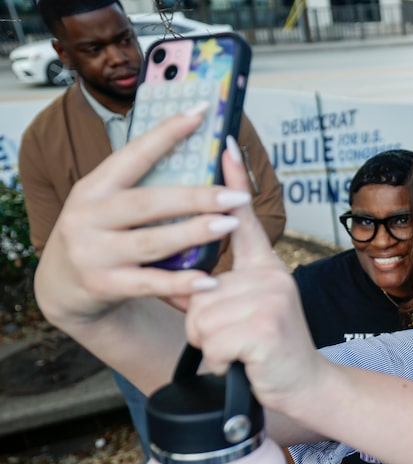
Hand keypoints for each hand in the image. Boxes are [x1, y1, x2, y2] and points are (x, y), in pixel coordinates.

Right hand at [34, 109, 251, 325]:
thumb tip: (199, 158)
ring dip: (194, 233)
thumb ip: (142, 187)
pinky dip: (180, 283)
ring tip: (230, 224)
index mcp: (93, 188)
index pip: (134, 155)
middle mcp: (87, 217)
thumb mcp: (107, 205)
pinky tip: (209, 280)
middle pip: (148, 202)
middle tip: (236, 195)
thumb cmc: (99, 237)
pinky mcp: (103, 285)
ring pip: (152, 241)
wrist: (60, 287)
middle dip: (196, 197)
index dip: (166, 133)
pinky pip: (149, 283)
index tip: (200, 113)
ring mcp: (92, 253)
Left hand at [184, 136, 325, 414]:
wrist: (305, 384)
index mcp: (266, 268)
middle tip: (234, 340)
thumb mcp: (250, 311)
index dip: (234, 181)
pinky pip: (211, 340)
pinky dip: (219, 360)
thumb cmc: (270, 348)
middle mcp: (271, 275)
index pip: (246, 219)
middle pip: (199, 291)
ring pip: (200, 318)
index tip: (225, 143)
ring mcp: (271, 298)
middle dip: (203, 326)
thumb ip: (223, 291)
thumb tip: (188, 282)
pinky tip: (243, 362)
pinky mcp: (264, 326)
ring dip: (210, 345)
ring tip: (239, 352)